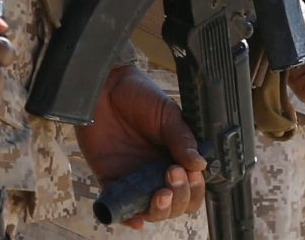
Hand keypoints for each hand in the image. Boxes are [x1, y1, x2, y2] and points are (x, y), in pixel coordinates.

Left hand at [73, 64, 207, 225]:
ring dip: (160, 210)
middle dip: (180, 197)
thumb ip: (182, 139)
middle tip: (172, 174)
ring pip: (152, 210)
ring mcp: (134, 178)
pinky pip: (119, 206)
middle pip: (176, 204)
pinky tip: (135, 218)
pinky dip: (128, 217)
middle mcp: (156, 172)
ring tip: (160, 193)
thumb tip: (200, 164)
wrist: (104, 86)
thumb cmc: (138, 95)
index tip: (189, 173)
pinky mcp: (110, 179)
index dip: (194, 188)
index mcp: (175, 158)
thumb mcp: (167, 114)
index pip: (192, 188)